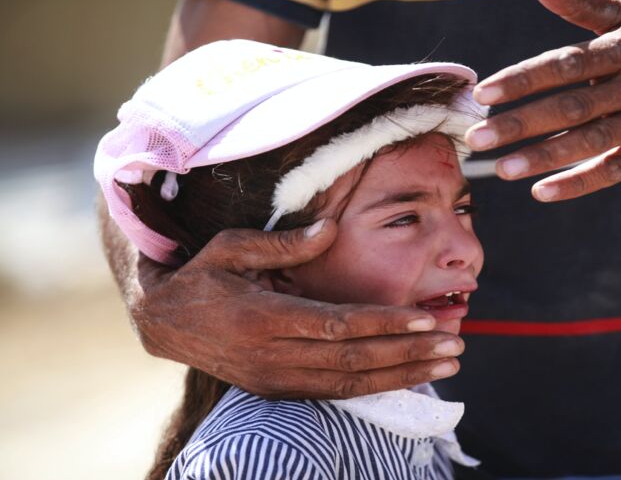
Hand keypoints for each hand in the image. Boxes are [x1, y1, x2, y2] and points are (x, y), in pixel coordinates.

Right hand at [132, 220, 462, 399]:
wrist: (163, 323)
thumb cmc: (202, 277)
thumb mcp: (229, 247)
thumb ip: (282, 243)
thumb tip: (332, 227)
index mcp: (262, 317)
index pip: (336, 325)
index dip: (384, 323)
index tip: (425, 317)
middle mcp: (272, 356)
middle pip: (353, 360)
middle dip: (408, 354)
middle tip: (455, 346)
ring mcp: (275, 380)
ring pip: (350, 385)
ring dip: (402, 377)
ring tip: (445, 366)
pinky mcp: (277, 391)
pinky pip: (335, 394)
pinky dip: (376, 388)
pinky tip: (408, 378)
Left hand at [465, 0, 620, 200]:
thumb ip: (582, 4)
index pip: (567, 65)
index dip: (526, 79)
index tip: (485, 94)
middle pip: (573, 106)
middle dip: (522, 124)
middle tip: (478, 139)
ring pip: (591, 141)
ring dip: (545, 158)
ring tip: (502, 170)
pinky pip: (616, 169)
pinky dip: (579, 182)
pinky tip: (542, 193)